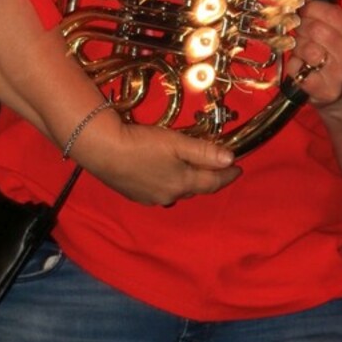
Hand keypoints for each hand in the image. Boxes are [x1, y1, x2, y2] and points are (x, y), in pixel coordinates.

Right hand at [73, 109, 241, 205]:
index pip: (212, 182)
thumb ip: (204, 152)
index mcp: (182, 183)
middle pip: (195, 188)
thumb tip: (230, 159)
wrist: (103, 150)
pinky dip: (168, 183)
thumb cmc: (142, 144)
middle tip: (218, 168)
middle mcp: (169, 195)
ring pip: (176, 191)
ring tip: (192, 171)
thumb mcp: (177, 143)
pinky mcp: (134, 195)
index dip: (227, 175)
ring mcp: (150, 198)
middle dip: (208, 179)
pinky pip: (159, 191)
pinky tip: (164, 175)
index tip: (238, 169)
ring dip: (187, 182)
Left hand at [285, 0, 341, 108]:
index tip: (304, 11)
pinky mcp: (323, 91)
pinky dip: (294, 67)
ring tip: (304, 53)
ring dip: (297, 48)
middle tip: (301, 34)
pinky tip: (303, 69)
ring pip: (304, 48)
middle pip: (314, 29)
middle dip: (301, 29)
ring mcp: (338, 74)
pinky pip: (296, 70)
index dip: (311, 8)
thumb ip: (319, 4)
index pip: (331, 12)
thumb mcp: (337, 31)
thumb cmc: (339, 58)